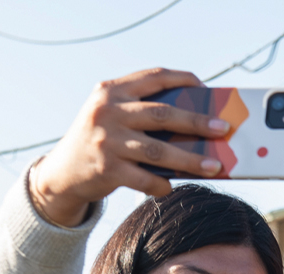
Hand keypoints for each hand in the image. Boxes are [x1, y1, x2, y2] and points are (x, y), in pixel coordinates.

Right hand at [30, 68, 230, 226]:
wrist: (60, 174)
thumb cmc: (99, 142)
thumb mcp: (111, 116)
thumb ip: (141, 112)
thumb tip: (196, 125)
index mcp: (111, 91)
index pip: (154, 76)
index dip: (183, 79)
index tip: (207, 87)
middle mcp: (107, 112)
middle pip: (164, 114)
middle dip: (198, 121)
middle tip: (224, 128)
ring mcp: (107, 141)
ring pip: (159, 151)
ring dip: (191, 160)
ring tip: (215, 166)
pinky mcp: (107, 170)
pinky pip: (145, 178)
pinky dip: (162, 185)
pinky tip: (170, 186)